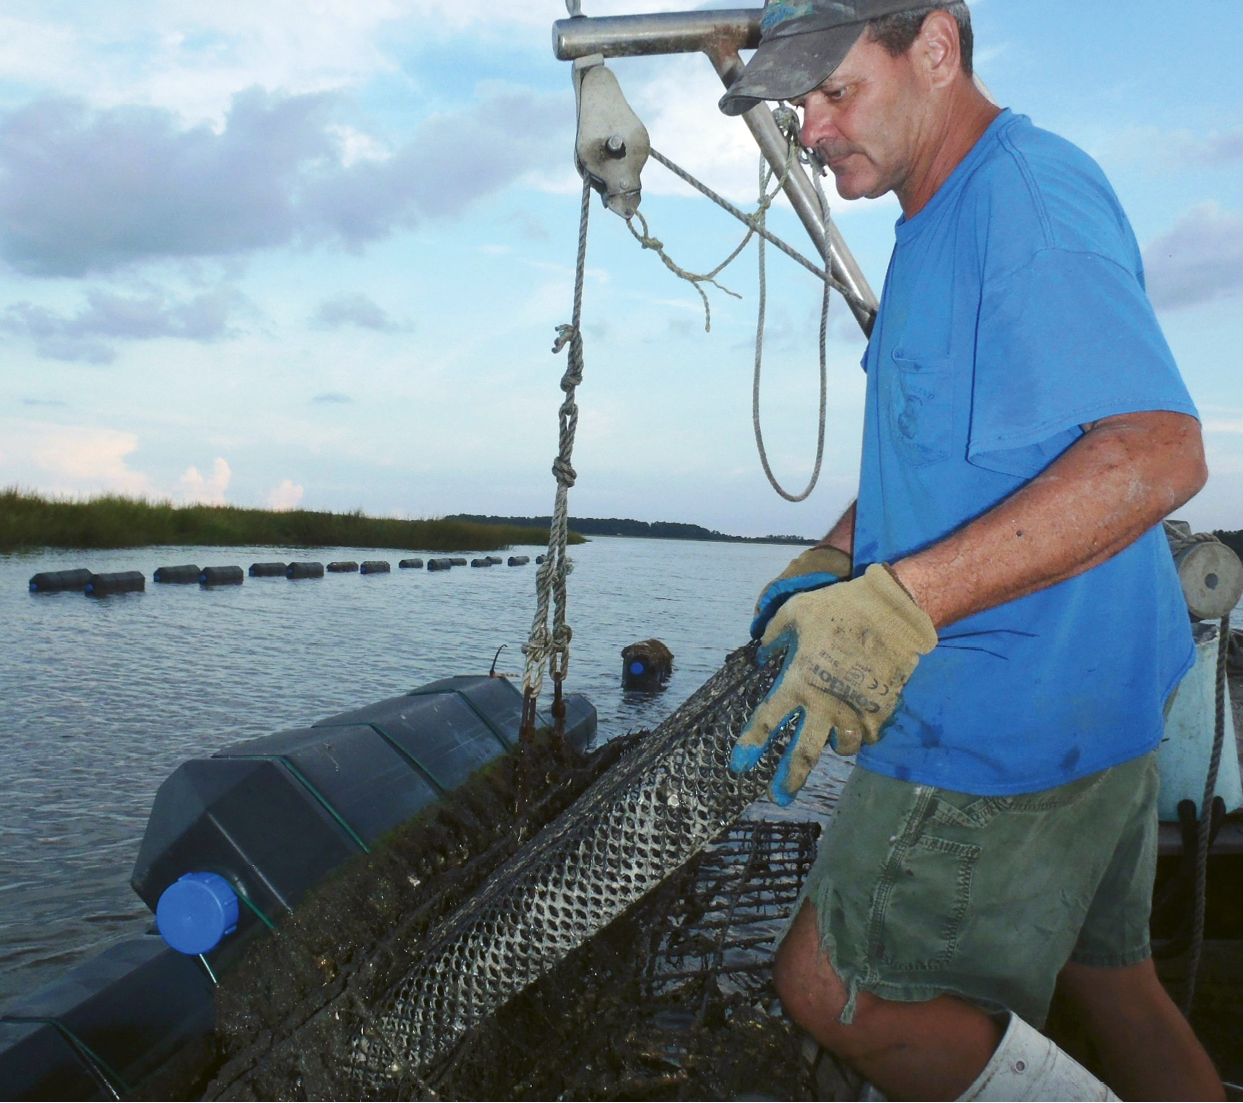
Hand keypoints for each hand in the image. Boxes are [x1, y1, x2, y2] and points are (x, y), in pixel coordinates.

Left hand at [732, 563, 936, 804]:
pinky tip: (859, 725)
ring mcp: (856, 710)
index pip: (767, 720)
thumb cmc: (838, 607)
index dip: (751, 743)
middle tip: (779, 797)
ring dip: (832, 748)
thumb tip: (762, 656)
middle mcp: (825, 704)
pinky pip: (869, 736)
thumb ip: (773, 636)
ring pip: (841, 748)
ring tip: (828, 742)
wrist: (891, 611)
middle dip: (790, 779)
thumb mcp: (794, 611)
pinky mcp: (882, 710)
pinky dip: (862, 734)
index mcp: (798, 681)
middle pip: (804, 754)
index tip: (739, 765)